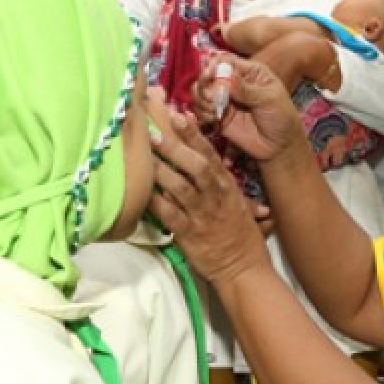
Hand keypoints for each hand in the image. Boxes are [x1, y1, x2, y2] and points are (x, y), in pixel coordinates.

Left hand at [149, 111, 271, 287]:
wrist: (243, 268)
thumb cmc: (240, 234)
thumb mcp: (238, 204)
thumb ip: (222, 183)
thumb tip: (211, 160)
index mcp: (226, 186)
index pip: (210, 154)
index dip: (194, 134)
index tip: (179, 115)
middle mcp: (215, 196)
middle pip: (195, 165)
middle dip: (174, 147)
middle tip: (153, 130)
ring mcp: (202, 215)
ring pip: (180, 187)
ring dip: (160, 170)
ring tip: (141, 155)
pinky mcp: (189, 234)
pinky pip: (169, 214)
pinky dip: (154, 202)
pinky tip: (140, 192)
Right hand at [193, 55, 304, 162]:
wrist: (281, 145)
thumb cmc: (282, 118)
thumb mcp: (269, 100)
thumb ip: (247, 90)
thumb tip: (226, 78)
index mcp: (250, 72)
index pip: (226, 61)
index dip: (214, 66)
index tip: (210, 76)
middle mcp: (234, 83)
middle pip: (209, 74)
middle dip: (205, 83)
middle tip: (210, 96)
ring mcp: (226, 100)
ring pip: (202, 91)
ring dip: (202, 99)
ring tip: (212, 109)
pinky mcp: (220, 116)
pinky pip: (202, 110)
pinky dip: (202, 113)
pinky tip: (213, 119)